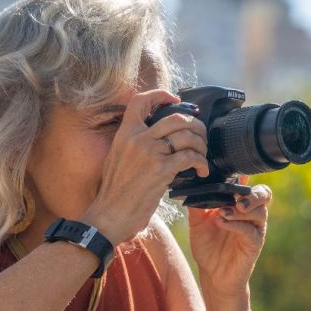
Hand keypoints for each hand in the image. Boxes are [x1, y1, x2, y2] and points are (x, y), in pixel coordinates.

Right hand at [84, 89, 209, 245]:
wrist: (109, 215)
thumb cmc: (114, 193)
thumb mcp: (117, 159)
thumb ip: (133, 145)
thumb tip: (157, 140)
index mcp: (124, 134)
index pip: (140, 101)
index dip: (161, 95)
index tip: (176, 99)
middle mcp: (137, 139)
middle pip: (176, 117)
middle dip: (195, 125)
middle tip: (200, 135)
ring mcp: (150, 153)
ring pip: (187, 135)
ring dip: (201, 145)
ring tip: (202, 155)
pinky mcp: (161, 170)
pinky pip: (190, 157)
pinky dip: (201, 162)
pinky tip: (201, 170)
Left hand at [188, 175, 271, 299]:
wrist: (212, 274)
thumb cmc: (207, 246)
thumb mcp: (197, 223)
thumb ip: (197, 205)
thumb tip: (192, 187)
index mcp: (238, 204)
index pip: (248, 185)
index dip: (244, 177)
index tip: (232, 173)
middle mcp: (250, 214)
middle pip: (264, 194)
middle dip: (253, 193)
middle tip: (236, 197)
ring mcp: (254, 229)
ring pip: (260, 212)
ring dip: (241, 209)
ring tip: (223, 212)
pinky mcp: (254, 244)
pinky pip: (251, 231)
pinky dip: (237, 224)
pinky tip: (222, 222)